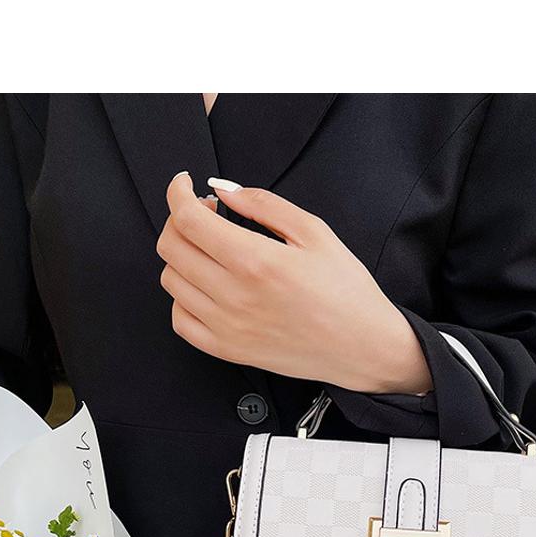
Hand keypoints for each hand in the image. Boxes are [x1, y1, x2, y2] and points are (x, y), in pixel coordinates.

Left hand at [156, 173, 432, 393]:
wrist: (364, 347)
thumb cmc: (347, 292)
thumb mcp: (315, 232)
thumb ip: (265, 205)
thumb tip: (224, 190)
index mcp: (257, 261)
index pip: (188, 220)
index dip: (178, 193)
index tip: (184, 185)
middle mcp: (235, 297)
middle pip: (171, 247)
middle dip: (179, 219)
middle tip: (205, 215)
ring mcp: (227, 327)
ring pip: (171, 281)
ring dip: (182, 256)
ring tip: (211, 250)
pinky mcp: (228, 351)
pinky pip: (180, 320)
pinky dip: (183, 297)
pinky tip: (206, 286)